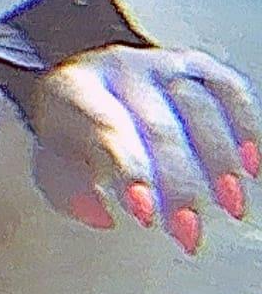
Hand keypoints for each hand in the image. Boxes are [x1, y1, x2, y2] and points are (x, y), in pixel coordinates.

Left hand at [27, 48, 260, 250]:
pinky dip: (245, 126)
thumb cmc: (72, 130)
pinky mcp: (195, 64)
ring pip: (198, 106)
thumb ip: (66, 190)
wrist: (87, 82)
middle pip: (158, 125)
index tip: (147, 216)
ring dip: (220, 161)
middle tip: (188, 231)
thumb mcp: (52, 160)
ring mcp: (160, 62)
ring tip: (231, 206)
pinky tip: (250, 165)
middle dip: (179, 184)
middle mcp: (119, 68)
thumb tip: (101, 216)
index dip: (132, 173)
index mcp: (73, 89)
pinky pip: (228, 88)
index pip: (107, 128)